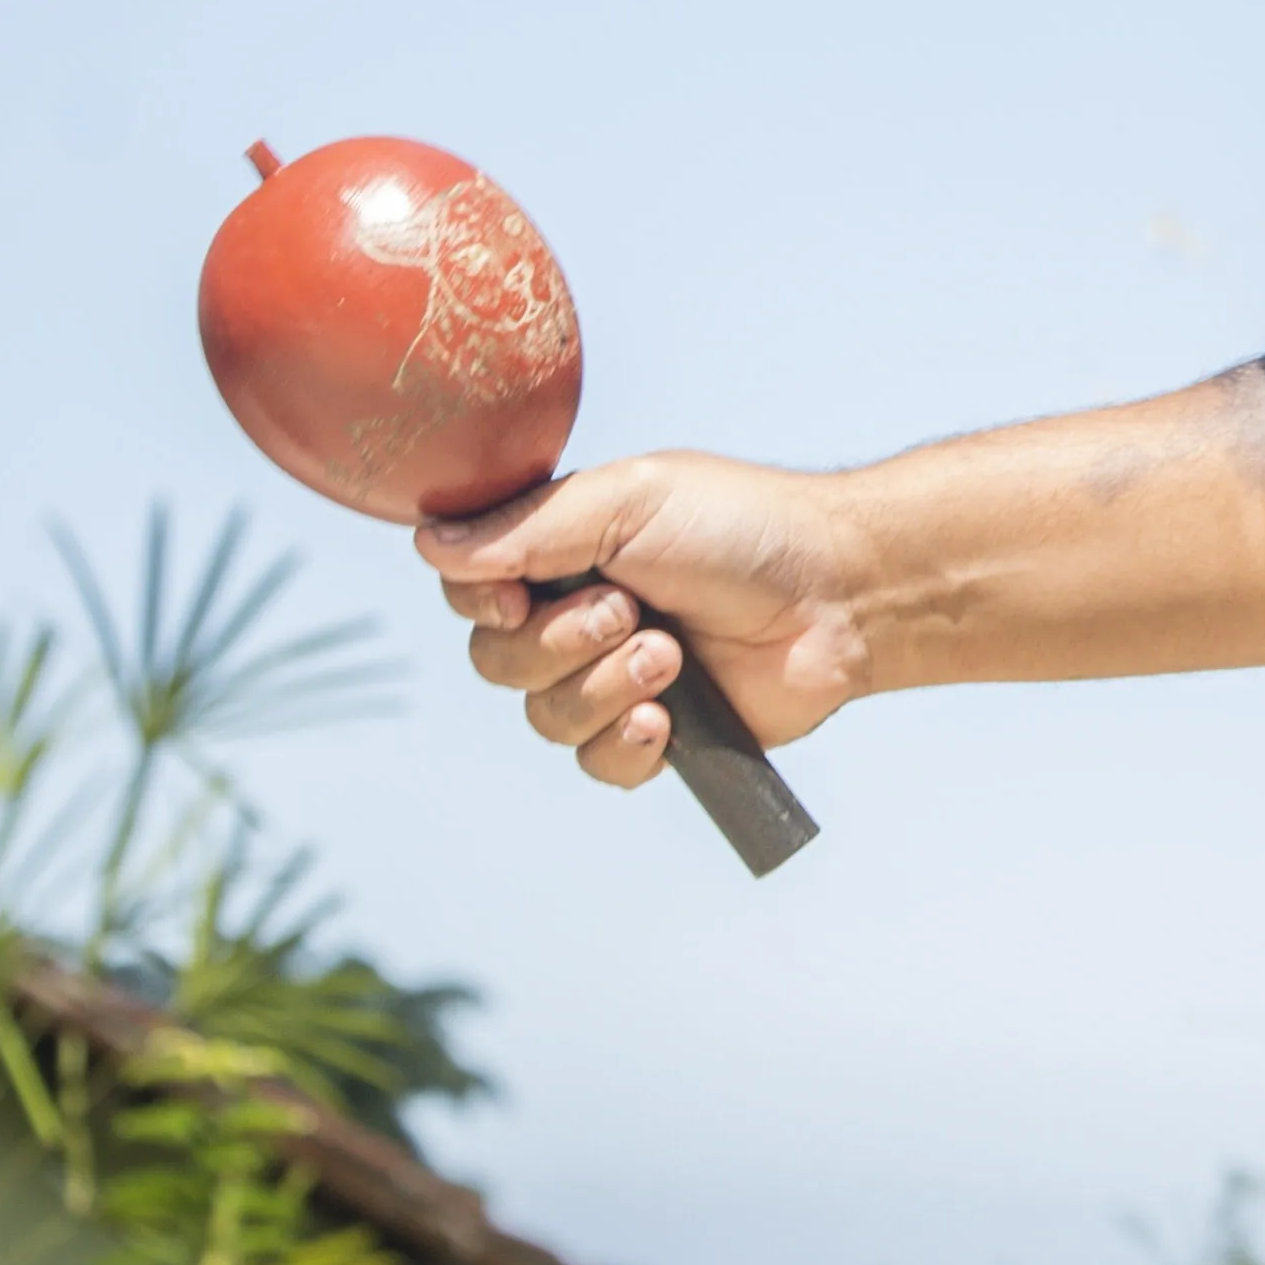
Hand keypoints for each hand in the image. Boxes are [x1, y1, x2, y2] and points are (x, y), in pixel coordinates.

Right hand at [420, 452, 870, 792]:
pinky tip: (667, 719)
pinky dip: (625, 743)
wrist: (836, 594)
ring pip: (544, 718)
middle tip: (632, 612)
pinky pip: (598, 764)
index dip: (482, 602)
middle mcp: (579, 615)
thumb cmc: (743, 529)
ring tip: (671, 657)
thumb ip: (527, 526)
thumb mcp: (630, 500)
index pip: (471, 590)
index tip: (519, 595)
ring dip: (603, 688)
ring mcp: (615, 677)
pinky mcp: (658, 733)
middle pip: (495, 662)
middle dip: (558, 644)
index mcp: (564, 550)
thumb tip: (428, 544)